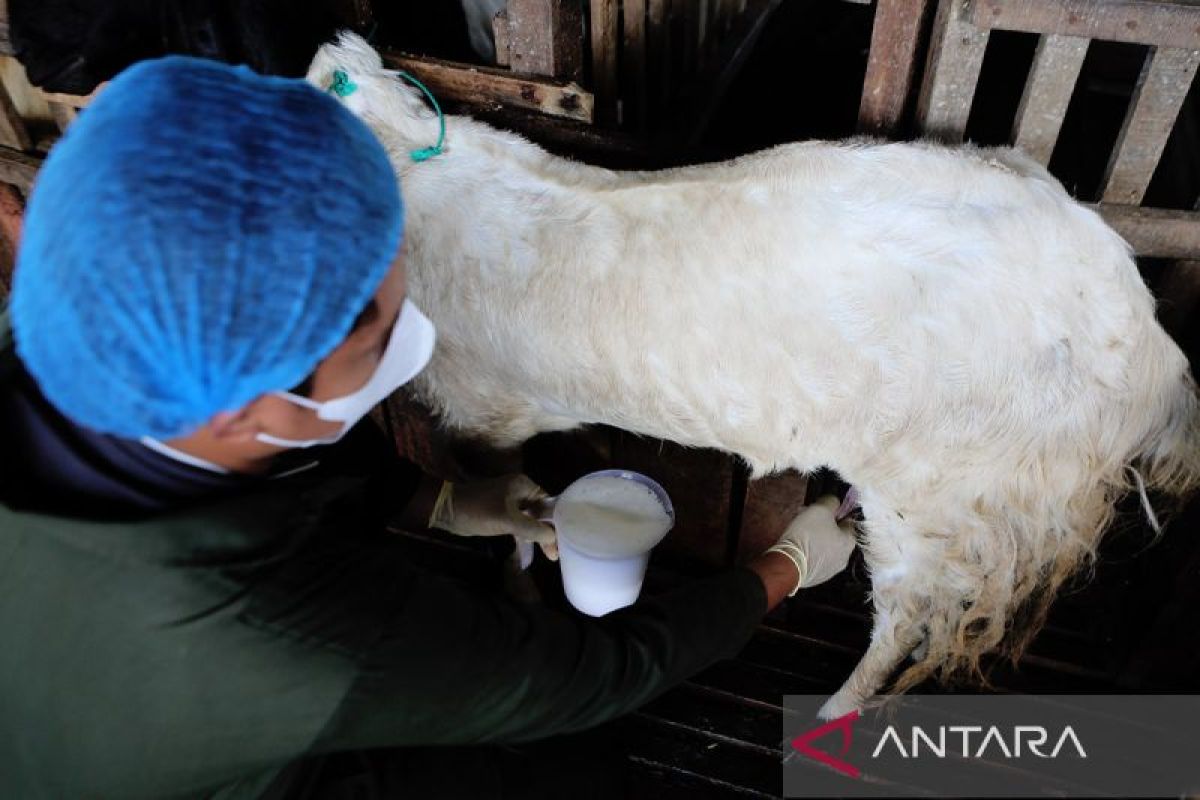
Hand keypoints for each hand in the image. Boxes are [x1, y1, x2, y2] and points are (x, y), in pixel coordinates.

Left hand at [428, 474, 558, 559]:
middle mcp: (520, 491)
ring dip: (538, 535)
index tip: (565, 541)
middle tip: (556, 553)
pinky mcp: (501, 513)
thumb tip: (554, 538)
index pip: (549, 503)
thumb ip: (533, 529)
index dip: (557, 522)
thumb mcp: (508, 521)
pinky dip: (525, 535)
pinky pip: (519, 524)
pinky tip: (531, 549)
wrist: (447, 510)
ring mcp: (510, 502)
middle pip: (541, 512)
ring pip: (531, 520)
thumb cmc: (479, 511)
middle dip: (549, 532)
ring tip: (549, 555)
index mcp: (524, 485)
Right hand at [765, 495, 857, 594]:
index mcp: (850, 542)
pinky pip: (817, 561)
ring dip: (818, 541)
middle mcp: (845, 558)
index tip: (823, 510)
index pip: (849, 522)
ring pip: (827, 549)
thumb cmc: (808, 535)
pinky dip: (811, 554)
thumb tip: (834, 501)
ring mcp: (831, 571)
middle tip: (810, 521)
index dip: (836, 513)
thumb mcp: (820, 510)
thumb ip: (831, 502)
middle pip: (837, 537)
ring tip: (802, 534)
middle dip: (825, 527)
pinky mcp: (817, 578)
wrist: (789, 563)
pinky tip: (799, 548)